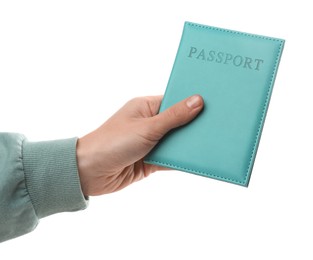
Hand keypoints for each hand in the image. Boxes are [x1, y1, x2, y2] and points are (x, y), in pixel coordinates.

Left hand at [76, 95, 203, 195]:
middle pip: (178, 122)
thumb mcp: (147, 127)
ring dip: (189, 143)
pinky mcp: (151, 160)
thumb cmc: (113, 142)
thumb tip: (197, 101)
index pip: (174, 101)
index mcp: (146, 107)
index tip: (214, 104)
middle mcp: (149, 123)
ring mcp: (151, 142)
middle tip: (220, 124)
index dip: (193, 103)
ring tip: (215, 141)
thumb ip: (174, 117)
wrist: (91, 172)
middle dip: (194, 125)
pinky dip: (182, 159)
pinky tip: (199, 158)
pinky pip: (172, 158)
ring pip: (176, 141)